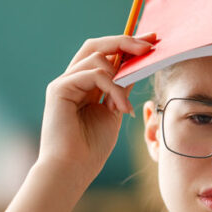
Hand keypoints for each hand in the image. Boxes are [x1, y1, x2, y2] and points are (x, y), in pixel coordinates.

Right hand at [37, 33, 157, 181]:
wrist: (72, 170)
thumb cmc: (91, 150)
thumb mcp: (114, 112)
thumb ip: (120, 89)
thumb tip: (135, 67)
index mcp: (83, 85)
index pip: (104, 54)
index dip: (126, 44)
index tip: (152, 41)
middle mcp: (71, 80)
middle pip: (96, 45)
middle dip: (124, 41)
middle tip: (149, 45)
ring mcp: (63, 82)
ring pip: (98, 57)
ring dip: (120, 78)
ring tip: (124, 107)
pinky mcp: (59, 88)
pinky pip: (94, 74)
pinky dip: (113, 88)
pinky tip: (119, 109)